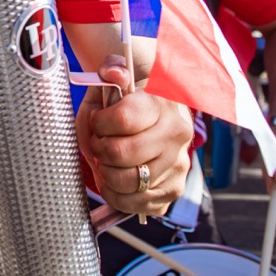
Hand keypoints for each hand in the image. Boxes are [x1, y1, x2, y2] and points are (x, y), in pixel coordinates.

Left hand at [76, 55, 192, 215]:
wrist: (150, 114)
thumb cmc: (125, 100)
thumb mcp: (113, 79)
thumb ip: (111, 71)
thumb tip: (113, 72)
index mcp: (162, 103)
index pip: (122, 119)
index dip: (98, 124)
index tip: (96, 121)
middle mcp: (176, 134)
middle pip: (122, 154)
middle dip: (99, 150)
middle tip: (97, 144)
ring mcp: (179, 164)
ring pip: (129, 182)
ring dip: (105, 175)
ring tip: (104, 162)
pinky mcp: (174, 188)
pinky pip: (138, 204)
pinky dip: (116, 196)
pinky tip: (112, 180)